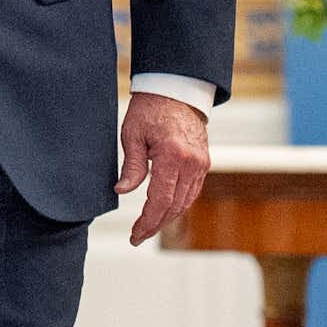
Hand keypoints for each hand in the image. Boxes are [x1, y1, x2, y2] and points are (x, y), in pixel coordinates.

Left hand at [118, 90, 211, 246]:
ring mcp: (201, 163)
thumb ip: (131, 166)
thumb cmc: (151, 108)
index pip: (161, 200)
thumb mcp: (132, 134)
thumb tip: (123, 191)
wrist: (177, 89)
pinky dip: (179, 204)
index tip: (135, 235)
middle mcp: (191, 162)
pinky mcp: (204, 162)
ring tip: (148, 227)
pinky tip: (164, 211)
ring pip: (186, 202)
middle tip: (138, 236)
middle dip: (155, 224)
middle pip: (175, 206)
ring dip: (167, 218)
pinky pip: (192, 191)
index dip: (147, 221)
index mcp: (172, 155)